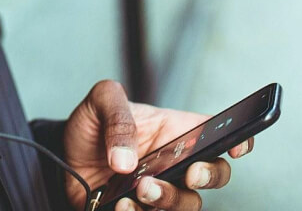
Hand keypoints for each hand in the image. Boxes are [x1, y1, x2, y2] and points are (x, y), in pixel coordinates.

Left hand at [61, 80, 253, 210]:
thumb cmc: (91, 125)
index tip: (236, 146)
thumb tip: (127, 160)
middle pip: (214, 175)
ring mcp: (161, 192)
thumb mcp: (100, 101)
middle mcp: (176, 164)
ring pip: (186, 205)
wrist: (62, 156)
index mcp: (176, 131)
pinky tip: (121, 206)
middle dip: (209, 176)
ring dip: (169, 200)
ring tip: (140, 190)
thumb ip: (117, 117)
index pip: (219, 133)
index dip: (239, 139)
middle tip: (189, 173)